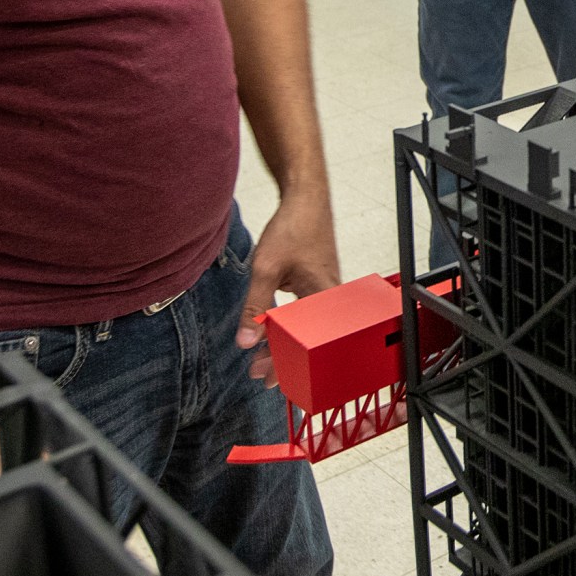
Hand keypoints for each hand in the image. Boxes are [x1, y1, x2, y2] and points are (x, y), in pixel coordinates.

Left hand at [234, 188, 339, 383]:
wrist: (306, 199)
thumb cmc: (295, 227)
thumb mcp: (266, 268)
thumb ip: (255, 306)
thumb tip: (245, 339)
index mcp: (323, 298)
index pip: (304, 344)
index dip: (283, 363)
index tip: (264, 376)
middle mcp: (330, 299)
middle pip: (306, 340)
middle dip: (282, 358)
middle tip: (257, 372)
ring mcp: (326, 293)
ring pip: (305, 328)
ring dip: (283, 342)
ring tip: (261, 357)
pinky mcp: (319, 286)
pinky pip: (305, 315)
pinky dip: (287, 326)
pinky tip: (272, 332)